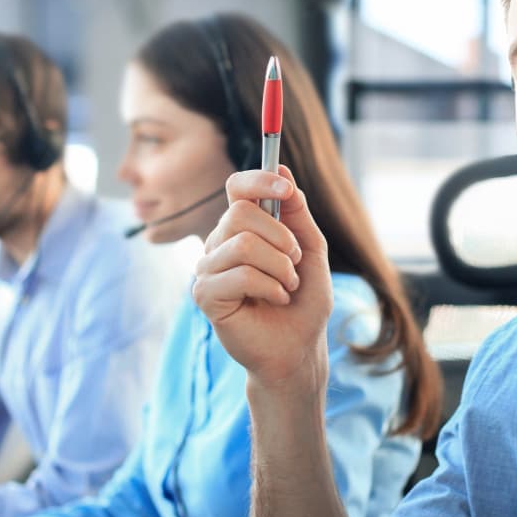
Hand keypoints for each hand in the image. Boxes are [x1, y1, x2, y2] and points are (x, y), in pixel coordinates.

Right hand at [193, 166, 333, 388]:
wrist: (299, 347)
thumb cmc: (304, 301)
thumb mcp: (311, 249)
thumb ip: (296, 212)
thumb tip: (280, 169)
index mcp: (243, 228)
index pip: (237, 188)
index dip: (259, 181)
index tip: (285, 190)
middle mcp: (220, 243)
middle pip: (240, 213)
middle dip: (281, 238)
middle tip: (295, 263)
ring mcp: (208, 269)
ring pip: (243, 244)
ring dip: (280, 267)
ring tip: (288, 287)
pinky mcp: (205, 295)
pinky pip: (238, 275)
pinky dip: (269, 287)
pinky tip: (275, 300)